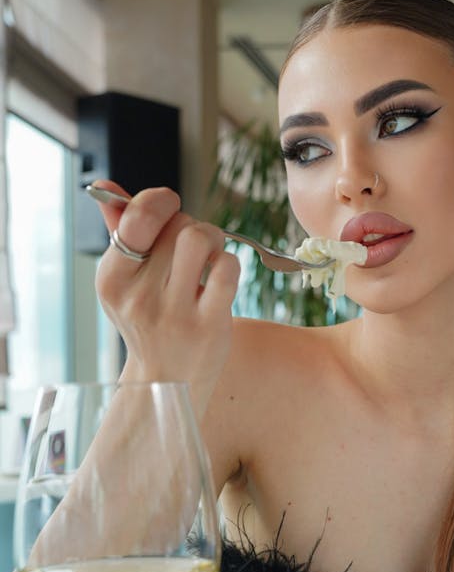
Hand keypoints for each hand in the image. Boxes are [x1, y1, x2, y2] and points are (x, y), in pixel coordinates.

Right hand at [93, 181, 240, 413]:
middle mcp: (139, 296)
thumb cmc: (149, 322)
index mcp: (112, 279)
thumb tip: (105, 188)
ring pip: (201, 238)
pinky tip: (219, 279)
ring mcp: (174, 313)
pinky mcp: (208, 325)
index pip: (138, 217)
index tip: (170, 209)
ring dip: (213, 238)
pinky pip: (227, 267)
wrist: (166, 382)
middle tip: (191, 248)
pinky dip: (229, 264)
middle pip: (177, 224)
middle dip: (191, 225)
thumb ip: (118, 232)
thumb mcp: (125, 282)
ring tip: (208, 258)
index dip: (161, 201)